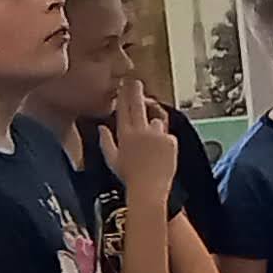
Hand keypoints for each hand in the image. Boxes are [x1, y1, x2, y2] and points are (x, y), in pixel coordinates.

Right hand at [117, 73, 175, 208]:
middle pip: (139, 105)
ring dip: (154, 129)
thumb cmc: (129, 177)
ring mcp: (157, 135)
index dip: (124, 95)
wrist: (149, 190)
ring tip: (151, 149)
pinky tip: (161, 156)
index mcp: (125, 134)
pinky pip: (168, 136)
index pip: (123, 109)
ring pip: (156, 123)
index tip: (124, 84)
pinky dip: (165, 143)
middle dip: (136, 92)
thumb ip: (106, 142)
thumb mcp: (112, 160)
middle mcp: (141, 131)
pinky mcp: (170, 141)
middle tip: (135, 82)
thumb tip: (101, 128)